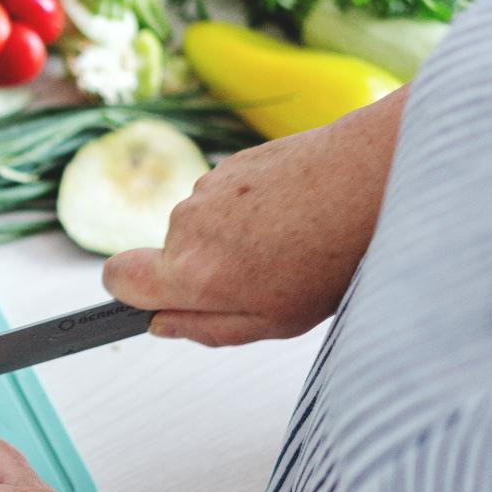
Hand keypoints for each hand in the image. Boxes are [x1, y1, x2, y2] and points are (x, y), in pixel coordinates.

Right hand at [103, 86, 405, 345]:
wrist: (373, 180)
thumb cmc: (333, 255)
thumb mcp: (275, 320)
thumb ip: (206, 328)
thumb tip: (162, 324)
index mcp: (189, 273)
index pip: (117, 279)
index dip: (129, 291)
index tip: (155, 298)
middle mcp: (186, 225)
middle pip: (172, 255)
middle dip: (206, 267)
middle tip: (266, 276)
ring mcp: (208, 188)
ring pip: (204, 226)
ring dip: (235, 237)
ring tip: (293, 242)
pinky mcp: (233, 162)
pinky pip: (229, 197)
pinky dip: (255, 208)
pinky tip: (298, 213)